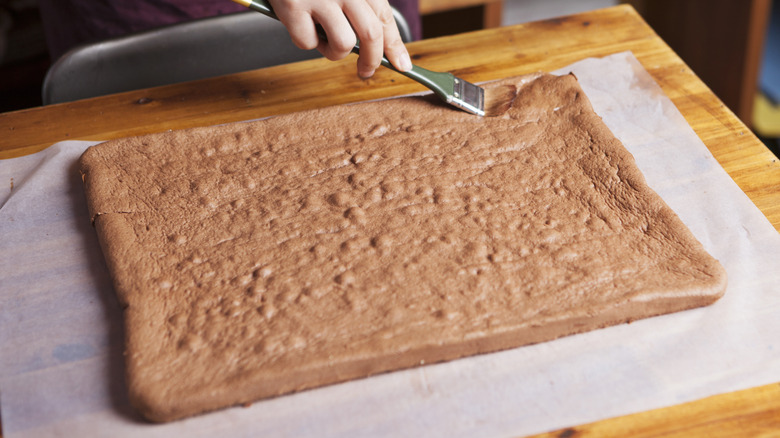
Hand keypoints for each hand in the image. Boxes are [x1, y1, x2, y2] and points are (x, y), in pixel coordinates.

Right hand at [268, 0, 411, 77]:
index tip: (402, 64)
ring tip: (323, 39)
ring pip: (343, 44)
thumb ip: (360, 6)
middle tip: (366, 71)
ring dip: (334, 52)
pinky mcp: (293, 6)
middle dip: (372, 60)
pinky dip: (304, 41)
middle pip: (371, 34)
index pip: (385, 18)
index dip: (395, 45)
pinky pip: (307, 43)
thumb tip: (378, 47)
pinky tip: (299, 25)